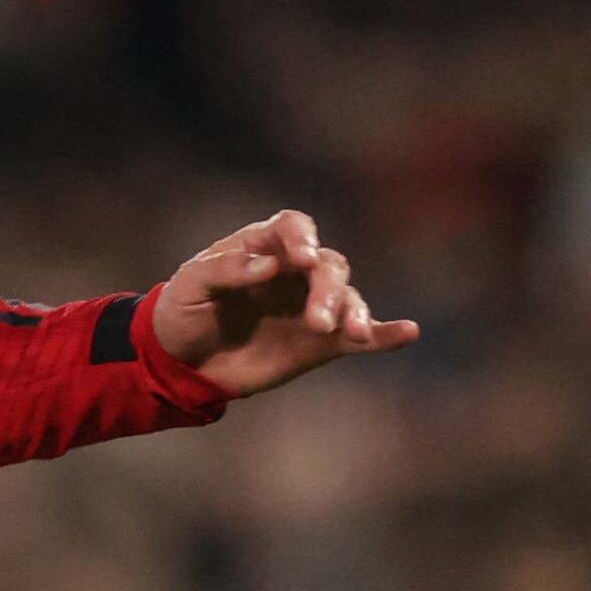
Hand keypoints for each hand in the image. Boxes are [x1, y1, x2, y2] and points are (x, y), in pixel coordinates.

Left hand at [143, 209, 420, 398]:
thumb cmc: (183, 312)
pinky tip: (408, 333)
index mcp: (264, 245)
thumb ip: (226, 270)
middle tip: (317, 321)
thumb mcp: (190, 286)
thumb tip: (270, 265)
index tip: (301, 259)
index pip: (293, 227)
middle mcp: (296, 271)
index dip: (301, 237)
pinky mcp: (323, 342)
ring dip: (354, 313)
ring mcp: (312, 305)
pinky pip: (362, 335)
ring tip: (357, 334)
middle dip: (327, 290)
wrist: (182, 362)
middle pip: (328, 266)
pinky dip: (386, 334)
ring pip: (347, 298)